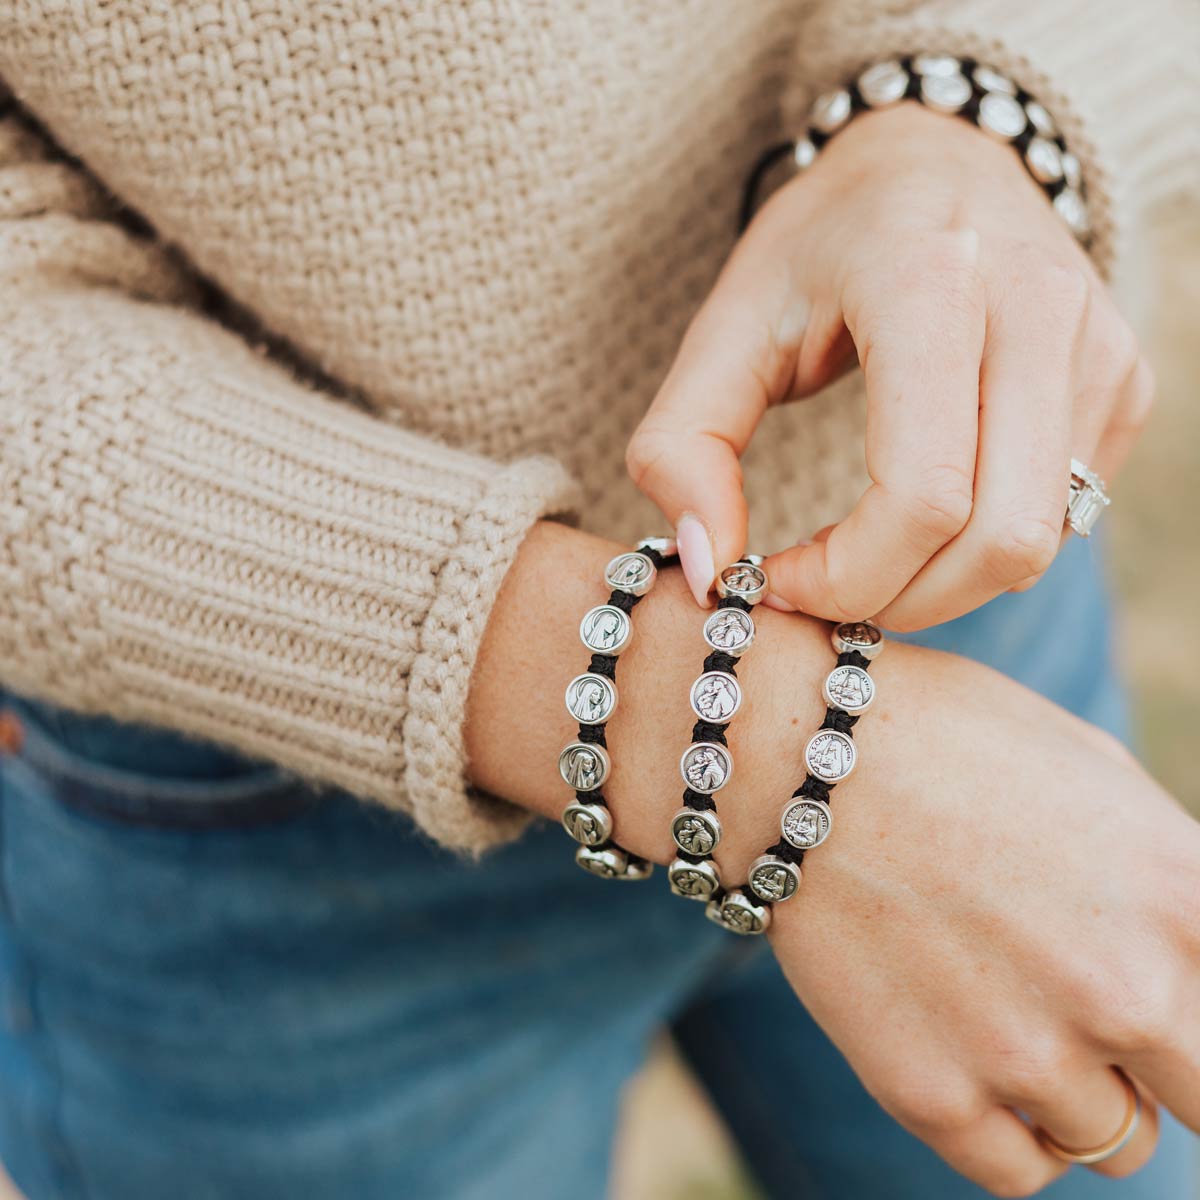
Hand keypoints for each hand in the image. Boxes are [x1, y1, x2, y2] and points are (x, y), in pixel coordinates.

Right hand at [466, 525, 1199, 1195]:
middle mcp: (1128, 992)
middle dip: (1167, 1062)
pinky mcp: (933, 1094)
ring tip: (1016, 1010)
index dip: (1197, 1004)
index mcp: (1184, 898)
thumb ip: (1175, 879)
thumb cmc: (945, 740)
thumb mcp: (1094, 773)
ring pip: (1117, 1142)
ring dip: (1083, 1089)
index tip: (1170, 1008)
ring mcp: (1028, 1055)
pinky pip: (1021, 1171)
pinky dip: (1016, 1133)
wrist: (794, 755)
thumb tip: (1196, 950)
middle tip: (1106, 1017)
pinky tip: (983, 1064)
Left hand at [625, 102, 1153, 628]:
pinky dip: (984, 545)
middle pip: (998, 539)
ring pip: (1039, 543)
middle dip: (897, 598)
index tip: (777, 576)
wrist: (934, 158)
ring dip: (941, 584)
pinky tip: (926, 509)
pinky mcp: (1123, 378)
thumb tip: (706, 573)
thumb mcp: (722, 328)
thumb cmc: (818, 249)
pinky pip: (1064, 514)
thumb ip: (682, 448)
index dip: (846, 574)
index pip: (922, 494)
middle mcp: (1037, 309)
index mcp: (928, 283)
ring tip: (866, 553)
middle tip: (823, 588)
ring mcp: (1096, 346)